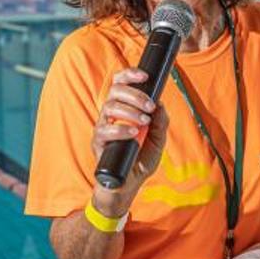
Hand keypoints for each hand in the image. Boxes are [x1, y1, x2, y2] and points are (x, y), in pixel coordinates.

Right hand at [91, 67, 168, 209]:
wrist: (131, 184)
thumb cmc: (141, 159)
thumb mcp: (158, 139)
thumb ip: (160, 121)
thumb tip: (160, 103)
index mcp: (124, 108)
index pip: (121, 84)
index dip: (130, 75)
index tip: (145, 76)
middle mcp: (111, 114)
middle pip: (115, 91)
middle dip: (135, 94)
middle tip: (150, 106)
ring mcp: (103, 127)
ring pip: (110, 107)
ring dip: (130, 111)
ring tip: (144, 122)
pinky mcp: (98, 143)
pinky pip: (105, 131)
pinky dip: (121, 130)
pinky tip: (134, 134)